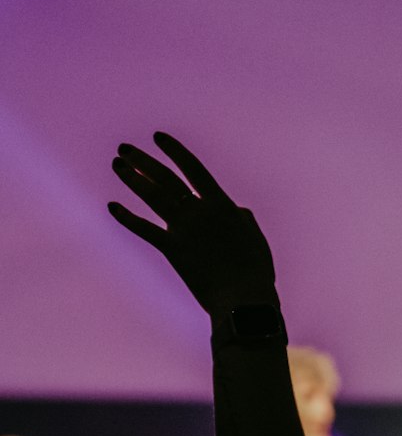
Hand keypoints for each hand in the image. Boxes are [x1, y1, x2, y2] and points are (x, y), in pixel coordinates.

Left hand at [109, 134, 277, 316]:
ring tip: (117, 165)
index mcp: (221, 204)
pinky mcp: (172, 250)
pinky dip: (127, 217)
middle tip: (124, 149)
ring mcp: (183, 230)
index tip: (158, 137)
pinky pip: (144, 230)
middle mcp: (199, 211)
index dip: (175, 151)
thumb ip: (242, 218)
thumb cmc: (255, 270)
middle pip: (165, 178)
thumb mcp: (254, 237)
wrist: (242, 297)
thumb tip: (235, 209)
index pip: (193, 169)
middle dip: (143, 161)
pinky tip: (112, 206)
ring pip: (152, 196)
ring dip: (132, 179)